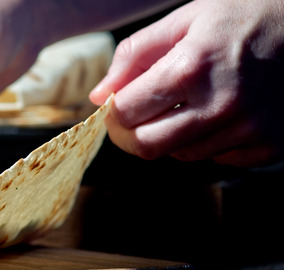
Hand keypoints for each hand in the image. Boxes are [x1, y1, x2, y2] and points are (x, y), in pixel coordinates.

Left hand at [90, 0, 283, 167]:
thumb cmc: (243, 14)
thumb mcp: (184, 20)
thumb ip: (133, 56)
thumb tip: (99, 96)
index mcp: (191, 69)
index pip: (125, 115)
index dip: (114, 113)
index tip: (118, 106)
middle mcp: (220, 105)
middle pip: (147, 146)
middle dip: (133, 134)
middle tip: (138, 119)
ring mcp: (247, 129)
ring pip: (180, 155)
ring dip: (173, 136)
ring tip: (189, 104)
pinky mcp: (268, 145)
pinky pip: (217, 159)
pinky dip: (209, 142)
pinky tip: (221, 114)